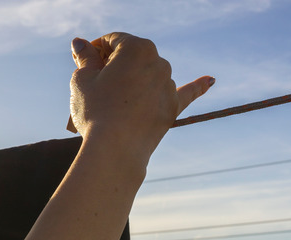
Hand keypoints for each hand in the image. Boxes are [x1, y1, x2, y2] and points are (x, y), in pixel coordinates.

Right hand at [69, 32, 213, 166]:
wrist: (115, 148)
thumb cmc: (95, 110)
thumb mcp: (82, 80)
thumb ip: (84, 58)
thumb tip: (81, 43)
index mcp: (136, 47)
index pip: (112, 40)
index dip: (94, 51)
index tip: (82, 64)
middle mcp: (158, 61)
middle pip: (130, 57)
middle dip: (112, 65)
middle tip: (94, 80)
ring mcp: (168, 84)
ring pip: (146, 76)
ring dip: (132, 80)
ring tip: (111, 99)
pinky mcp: (172, 107)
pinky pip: (187, 94)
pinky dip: (197, 86)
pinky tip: (209, 81)